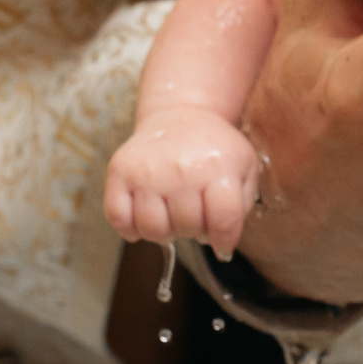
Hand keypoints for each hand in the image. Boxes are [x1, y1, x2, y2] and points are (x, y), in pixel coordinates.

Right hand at [103, 108, 259, 257]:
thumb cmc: (213, 149)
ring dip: (163, 232)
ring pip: (152, 229)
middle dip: (194, 230)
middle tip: (194, 214)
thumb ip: (241, 207)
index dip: (224, 240)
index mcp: (218, 167)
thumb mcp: (244, 168)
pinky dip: (130, 227)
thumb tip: (223, 247)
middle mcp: (181, 169)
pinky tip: (144, 215)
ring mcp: (147, 171)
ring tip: (170, 215)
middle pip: (187, 228)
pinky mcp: (120, 171)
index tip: (222, 242)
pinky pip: (118, 219)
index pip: (223, 222)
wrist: (180, 115)